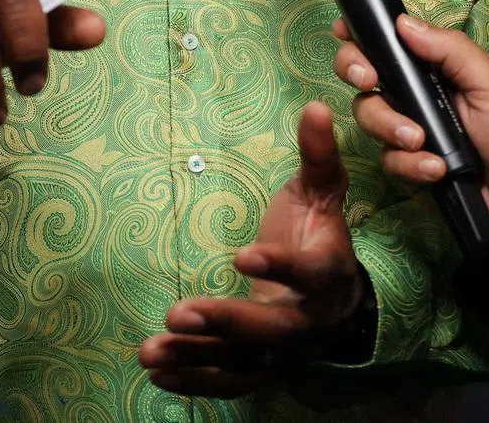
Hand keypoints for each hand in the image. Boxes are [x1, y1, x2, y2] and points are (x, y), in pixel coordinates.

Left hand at [139, 103, 364, 397]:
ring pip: (243, 363)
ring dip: (196, 358)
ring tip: (150, 351)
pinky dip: (194, 381)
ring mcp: (285, 352)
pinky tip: (156, 371)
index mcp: (327, 272)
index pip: (308, 272)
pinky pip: (229, 382)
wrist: (338, 298)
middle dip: (225, 322)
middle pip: (271, 330)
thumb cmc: (319, 234)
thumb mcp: (321, 193)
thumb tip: (317, 106)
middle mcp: (308, 321)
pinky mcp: (262, 369)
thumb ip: (317, 155)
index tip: (242, 253)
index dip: (279, 265)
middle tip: (178, 313)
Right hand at [334, 14, 488, 240]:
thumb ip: (452, 51)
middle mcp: (416, 93)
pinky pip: (386, 157)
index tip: (343, 33)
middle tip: (370, 82)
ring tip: (422, 142)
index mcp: (435, 67)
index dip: (360, 34)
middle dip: (356, 72)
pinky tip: (437, 169)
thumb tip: (401, 22)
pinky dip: (409, 164)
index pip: (389, 42)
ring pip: (368, 115)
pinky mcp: (408, 163)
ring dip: (389, 126)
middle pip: (362, 73)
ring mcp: (409, 128)